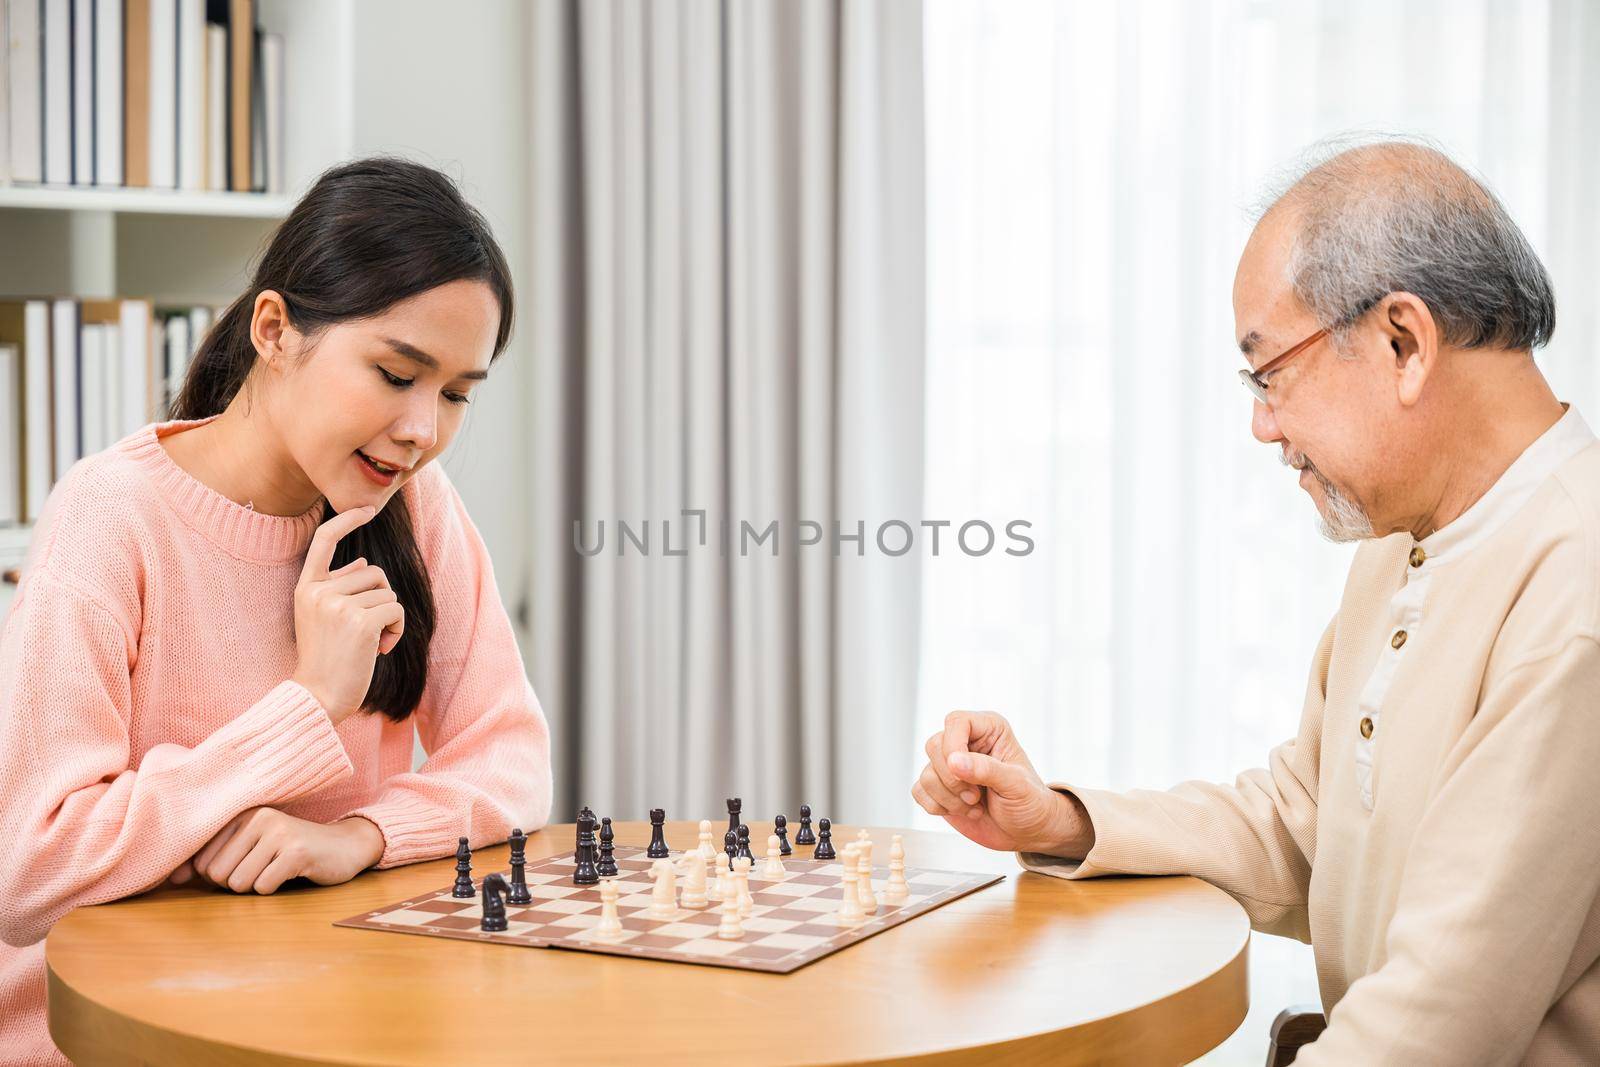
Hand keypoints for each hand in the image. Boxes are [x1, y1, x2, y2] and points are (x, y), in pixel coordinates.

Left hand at [187, 807, 385, 894]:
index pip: (201, 861)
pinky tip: (291, 874)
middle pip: (217, 874)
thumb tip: (172, 879)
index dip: (219, 875)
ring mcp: (279, 833)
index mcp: (243, 814)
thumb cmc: (291, 851)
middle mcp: (259, 818)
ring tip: (277, 870)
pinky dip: (274, 890)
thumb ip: (211, 859)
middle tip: (264, 869)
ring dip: (256, 887)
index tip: (246, 864)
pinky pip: (263, 887)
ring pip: (238, 883)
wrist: (345, 846)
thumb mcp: (251, 847)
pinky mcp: (297, 852)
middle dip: (237, 883)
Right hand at [290, 505, 405, 723]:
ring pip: (387, 592)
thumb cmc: (326, 659)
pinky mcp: (360, 622)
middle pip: (373, 573)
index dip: (347, 521)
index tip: (366, 509)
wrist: (318, 696)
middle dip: (380, 600)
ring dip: (389, 618)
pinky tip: (381, 649)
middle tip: (366, 631)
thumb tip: (362, 562)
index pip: (324, 541)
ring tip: (371, 643)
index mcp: (306, 588)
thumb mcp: (321, 618)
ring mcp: (338, 605)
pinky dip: (397, 630)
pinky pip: (395, 610)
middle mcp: (318, 592)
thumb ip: (338, 588)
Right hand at [912, 710, 1094, 855]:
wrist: (1027, 832)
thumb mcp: (1016, 784)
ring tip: (975, 805)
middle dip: (952, 779)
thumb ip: (986, 770)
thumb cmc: (1030, 802)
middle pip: (934, 746)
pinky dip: (939, 807)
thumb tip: (954, 762)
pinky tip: (964, 811)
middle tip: (976, 795)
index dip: (953, 745)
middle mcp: (965, 743)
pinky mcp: (938, 788)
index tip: (964, 771)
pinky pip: (919, 792)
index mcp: (988, 730)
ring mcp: (949, 766)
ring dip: (949, 798)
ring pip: (926, 774)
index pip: (956, 722)